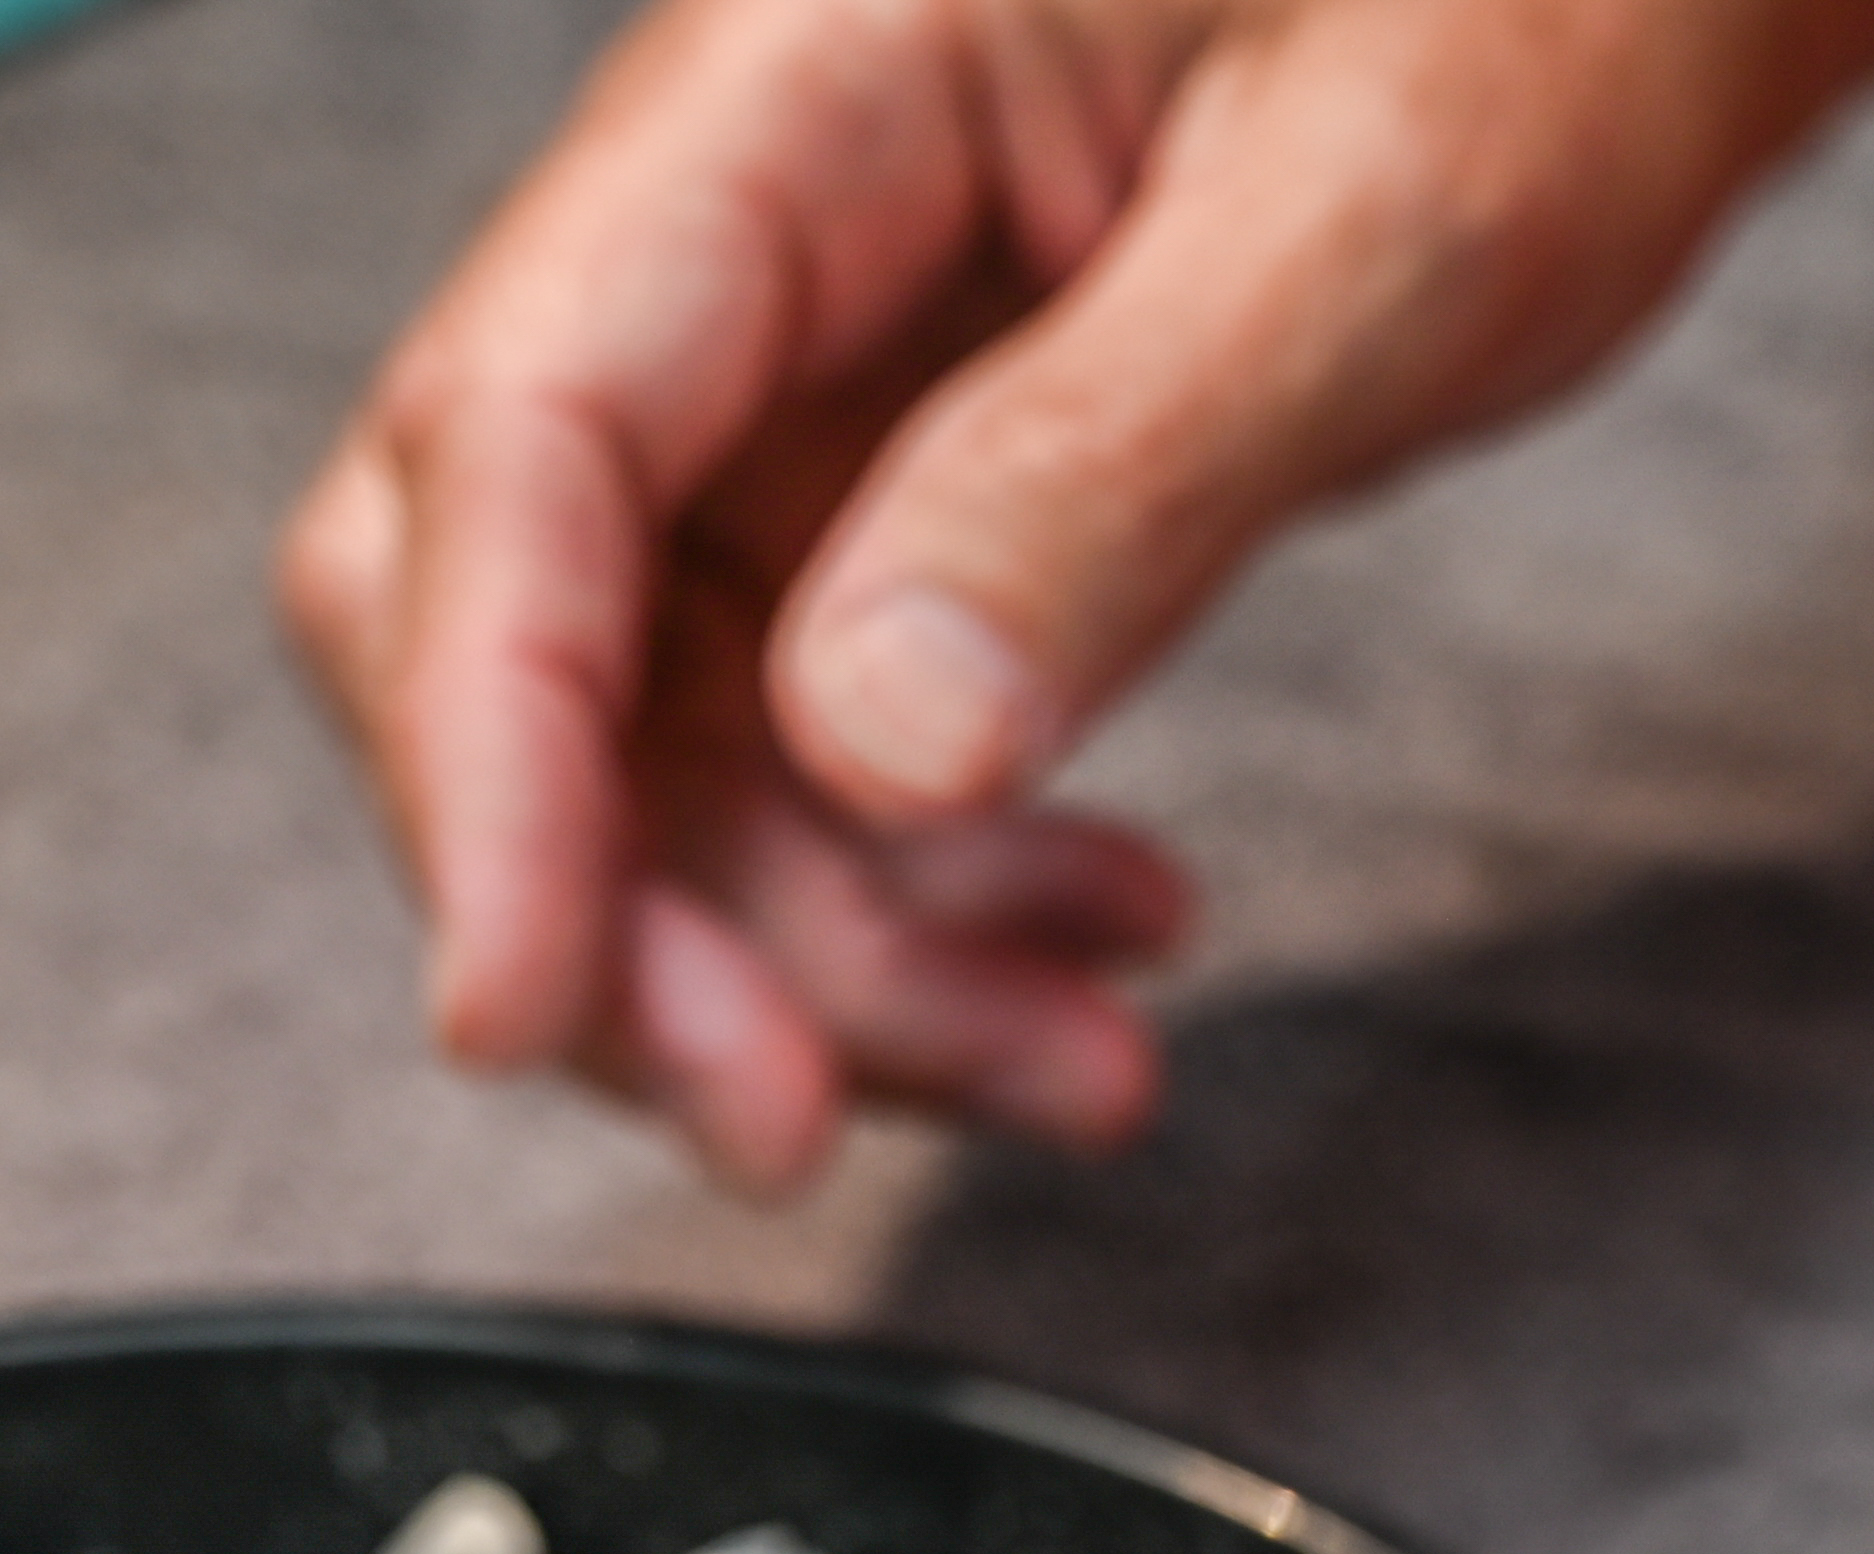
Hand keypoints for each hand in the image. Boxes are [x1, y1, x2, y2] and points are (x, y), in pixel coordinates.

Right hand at [277, 0, 1873, 1194]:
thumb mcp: (1388, 215)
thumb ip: (1119, 464)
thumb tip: (879, 738)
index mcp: (808, 69)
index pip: (524, 425)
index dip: (485, 749)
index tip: (523, 1007)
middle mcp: (746, 214)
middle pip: (509, 607)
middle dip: (623, 909)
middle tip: (799, 1128)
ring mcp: (801, 363)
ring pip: (657, 731)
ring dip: (819, 961)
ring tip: (1070, 1067)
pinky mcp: (886, 479)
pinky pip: (808, 742)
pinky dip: (920, 905)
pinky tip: (1088, 948)